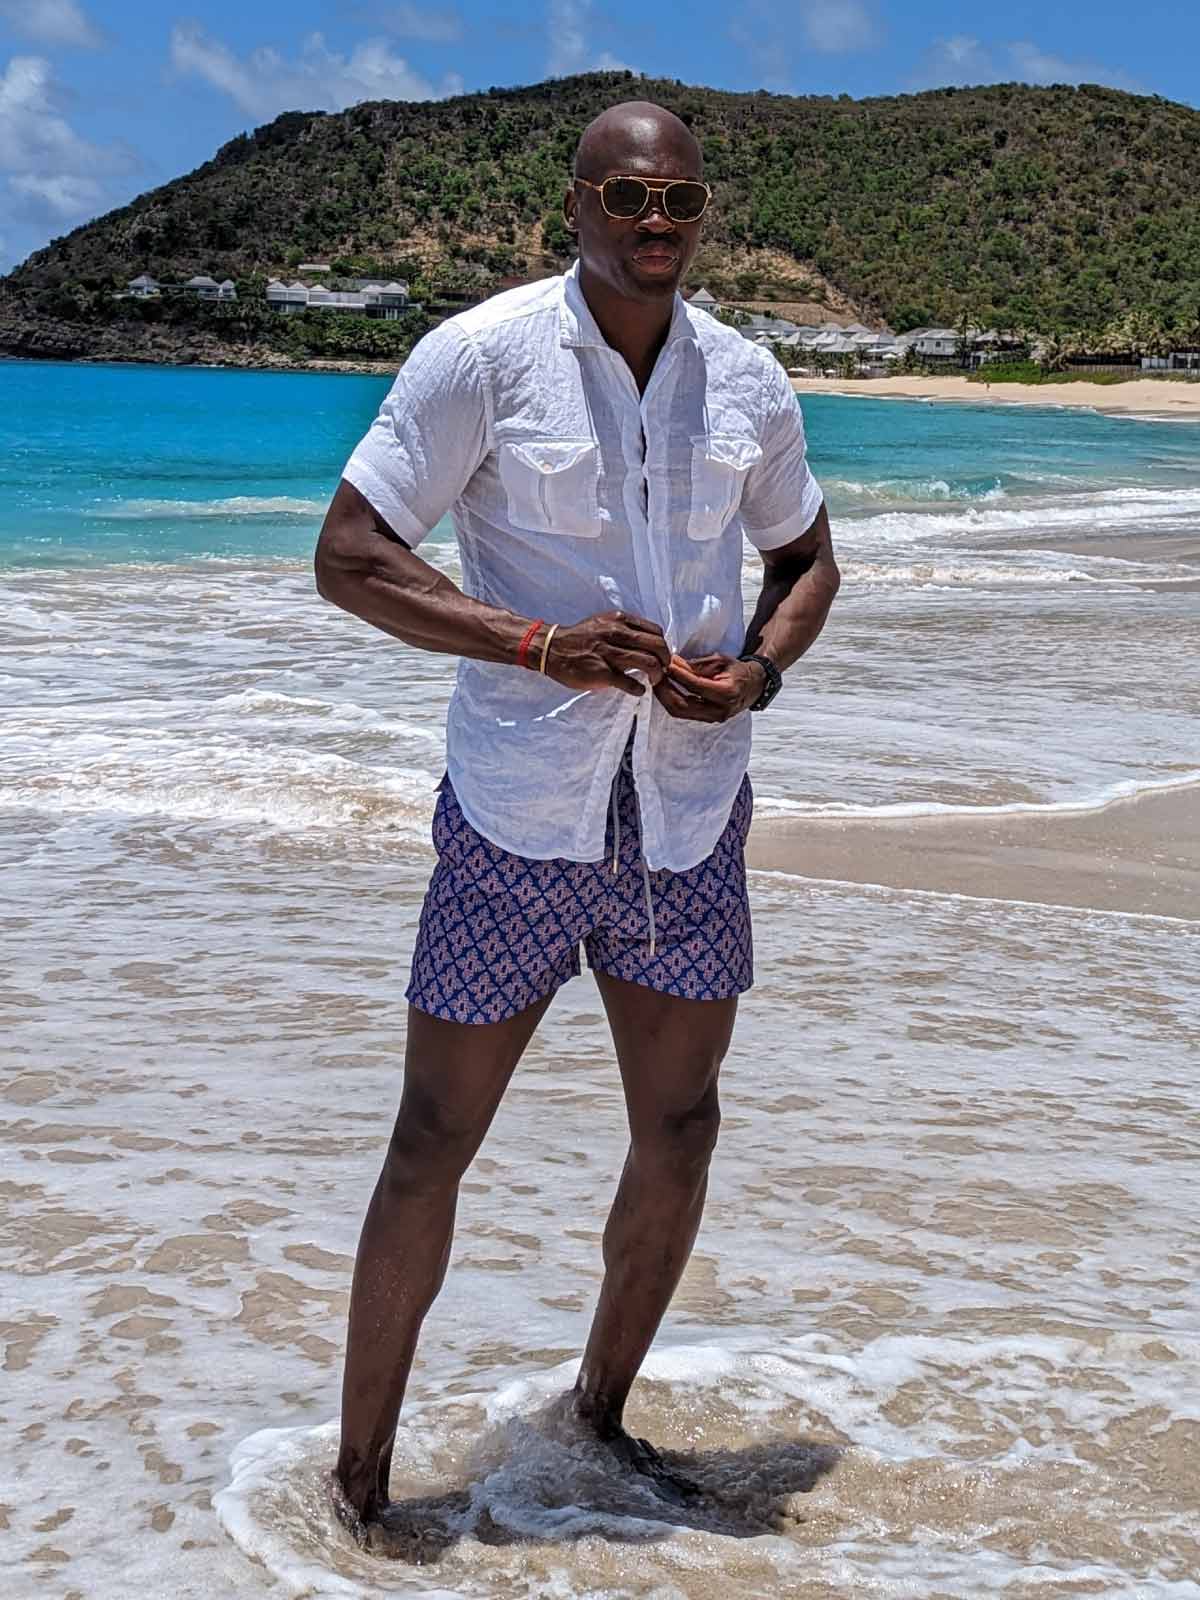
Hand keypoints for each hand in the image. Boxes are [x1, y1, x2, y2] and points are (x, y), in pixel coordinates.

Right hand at [542, 611, 670, 696]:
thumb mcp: (603, 623)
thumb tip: (646, 641)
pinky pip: (629, 682)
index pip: (655, 631)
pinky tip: (639, 690)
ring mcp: (609, 653)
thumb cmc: (580, 638)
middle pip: (656, 646)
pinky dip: (639, 688)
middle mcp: (616, 633)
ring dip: (657, 674)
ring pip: (648, 662)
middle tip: (663, 670)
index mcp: (619, 620)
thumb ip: (624, 629)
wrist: (552, 649)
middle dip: (665, 660)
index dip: (663, 645)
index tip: (661, 655)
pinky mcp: (602, 672)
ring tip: (654, 680)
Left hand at [654, 652, 764, 721]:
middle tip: (655, 674)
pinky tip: (665, 688)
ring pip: (679, 711)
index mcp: (727, 693)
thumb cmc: (737, 671)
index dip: (677, 675)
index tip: (665, 664)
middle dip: (664, 690)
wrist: (753, 686)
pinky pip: (683, 712)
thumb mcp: (720, 661)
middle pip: (681, 705)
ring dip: (665, 696)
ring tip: (657, 680)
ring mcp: (712, 718)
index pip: (694, 686)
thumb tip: (673, 663)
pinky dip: (671, 700)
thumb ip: (696, 665)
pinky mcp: (706, 719)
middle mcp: (719, 710)